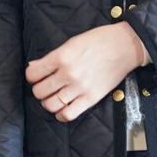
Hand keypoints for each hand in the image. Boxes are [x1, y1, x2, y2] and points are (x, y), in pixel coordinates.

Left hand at [24, 22, 148, 121]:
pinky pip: (68, 114)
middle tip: (45, 87)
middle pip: (39, 91)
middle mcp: (68, 73)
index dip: (32, 76)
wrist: (125, 46)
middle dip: (39, 90)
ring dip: (48, 103)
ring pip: (50, 105)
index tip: (36, 77)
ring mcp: (79, 87)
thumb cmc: (99, 41)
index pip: (33, 74)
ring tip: (53, 98)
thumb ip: (52, 56)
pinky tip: (62, 109)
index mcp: (61, 56)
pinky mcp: (91, 98)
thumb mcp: (72, 42)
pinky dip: (61, 115)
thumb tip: (33, 67)